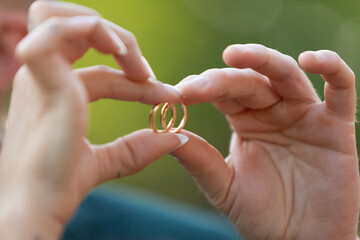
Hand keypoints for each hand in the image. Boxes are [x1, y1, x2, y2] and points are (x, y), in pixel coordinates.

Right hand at [0, 2, 186, 238]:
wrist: (35, 207)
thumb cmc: (61, 184)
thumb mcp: (109, 161)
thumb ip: (138, 147)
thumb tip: (175, 138)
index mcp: (56, 92)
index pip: (104, 75)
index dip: (138, 84)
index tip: (168, 97)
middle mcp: (43, 77)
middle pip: (77, 31)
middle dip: (118, 42)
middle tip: (146, 72)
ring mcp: (39, 74)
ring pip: (58, 17)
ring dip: (102, 29)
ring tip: (131, 57)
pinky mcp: (42, 80)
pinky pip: (52, 32)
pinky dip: (86, 29)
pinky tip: (118, 51)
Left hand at [172, 44, 358, 239]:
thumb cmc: (260, 215)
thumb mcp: (223, 186)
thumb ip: (199, 160)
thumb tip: (166, 134)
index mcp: (245, 121)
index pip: (223, 94)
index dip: (203, 89)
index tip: (179, 93)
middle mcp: (273, 112)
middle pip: (250, 82)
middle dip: (223, 79)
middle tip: (199, 84)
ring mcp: (304, 115)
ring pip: (286, 76)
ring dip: (263, 61)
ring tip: (235, 55)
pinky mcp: (335, 126)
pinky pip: (341, 89)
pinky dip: (332, 69)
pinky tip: (312, 59)